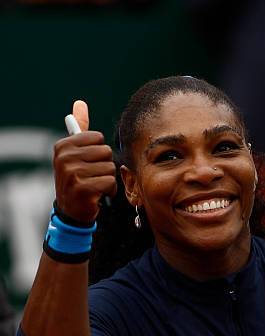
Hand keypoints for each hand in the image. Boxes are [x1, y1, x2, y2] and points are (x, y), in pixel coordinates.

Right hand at [53, 100, 116, 222]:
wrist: (71, 212)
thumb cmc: (77, 180)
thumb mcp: (75, 154)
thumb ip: (79, 130)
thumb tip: (80, 103)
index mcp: (63, 146)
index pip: (98, 138)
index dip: (99, 153)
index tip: (88, 163)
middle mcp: (65, 158)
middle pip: (106, 151)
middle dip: (105, 166)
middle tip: (93, 177)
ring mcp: (72, 173)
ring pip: (109, 167)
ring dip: (107, 179)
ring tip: (95, 186)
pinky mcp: (82, 188)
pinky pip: (110, 181)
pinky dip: (109, 190)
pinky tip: (99, 195)